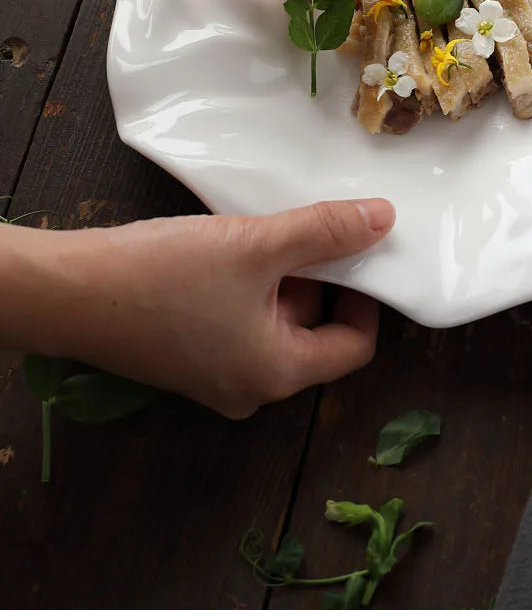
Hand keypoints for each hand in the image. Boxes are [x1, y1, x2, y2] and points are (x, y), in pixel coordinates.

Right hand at [6, 198, 394, 417]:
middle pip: (313, 332)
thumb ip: (325, 232)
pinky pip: (238, 323)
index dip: (366, 293)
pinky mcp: (185, 360)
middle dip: (316, 277)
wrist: (70, 292)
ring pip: (273, 323)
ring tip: (259, 230)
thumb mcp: (255, 245)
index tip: (356, 247)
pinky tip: (227, 246)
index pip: (355, 345)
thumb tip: (384, 220)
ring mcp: (214, 378)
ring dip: (278, 276)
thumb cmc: (164, 275)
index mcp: (277, 374)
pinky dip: (245, 286)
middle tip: (303, 227)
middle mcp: (250, 389)